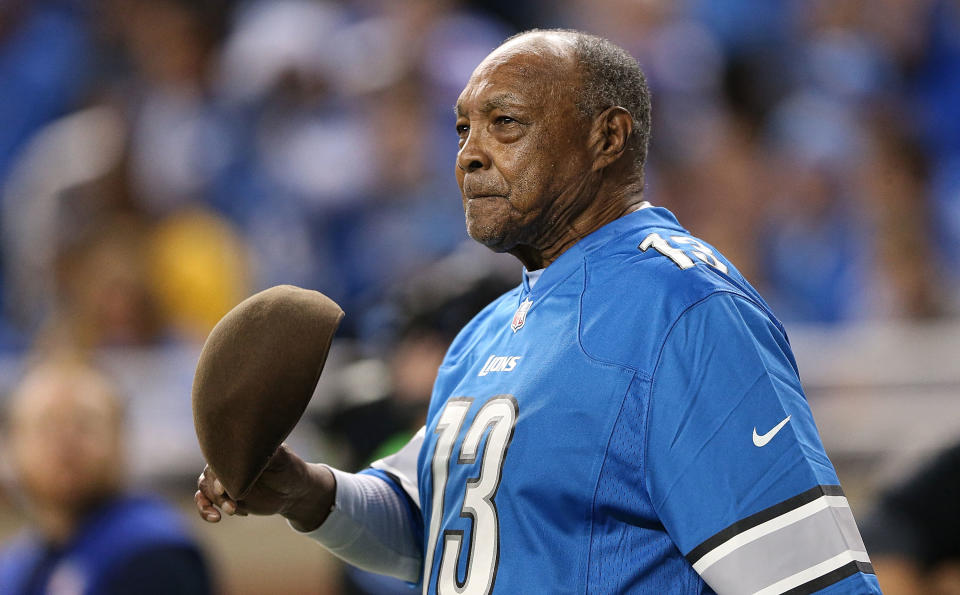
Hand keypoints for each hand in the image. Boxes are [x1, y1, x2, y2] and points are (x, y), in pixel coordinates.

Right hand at [195, 444, 335, 531]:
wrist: (293, 492)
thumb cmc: (288, 470)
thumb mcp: (281, 459)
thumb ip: (264, 456)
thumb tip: (244, 462)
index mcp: (238, 449)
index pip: (219, 457)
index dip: (218, 473)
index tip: (224, 488)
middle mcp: (228, 463)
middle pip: (209, 474)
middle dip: (216, 492)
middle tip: (232, 504)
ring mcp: (224, 480)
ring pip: (204, 489)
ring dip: (211, 502)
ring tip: (232, 511)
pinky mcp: (224, 497)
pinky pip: (205, 502)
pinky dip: (205, 510)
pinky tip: (216, 518)